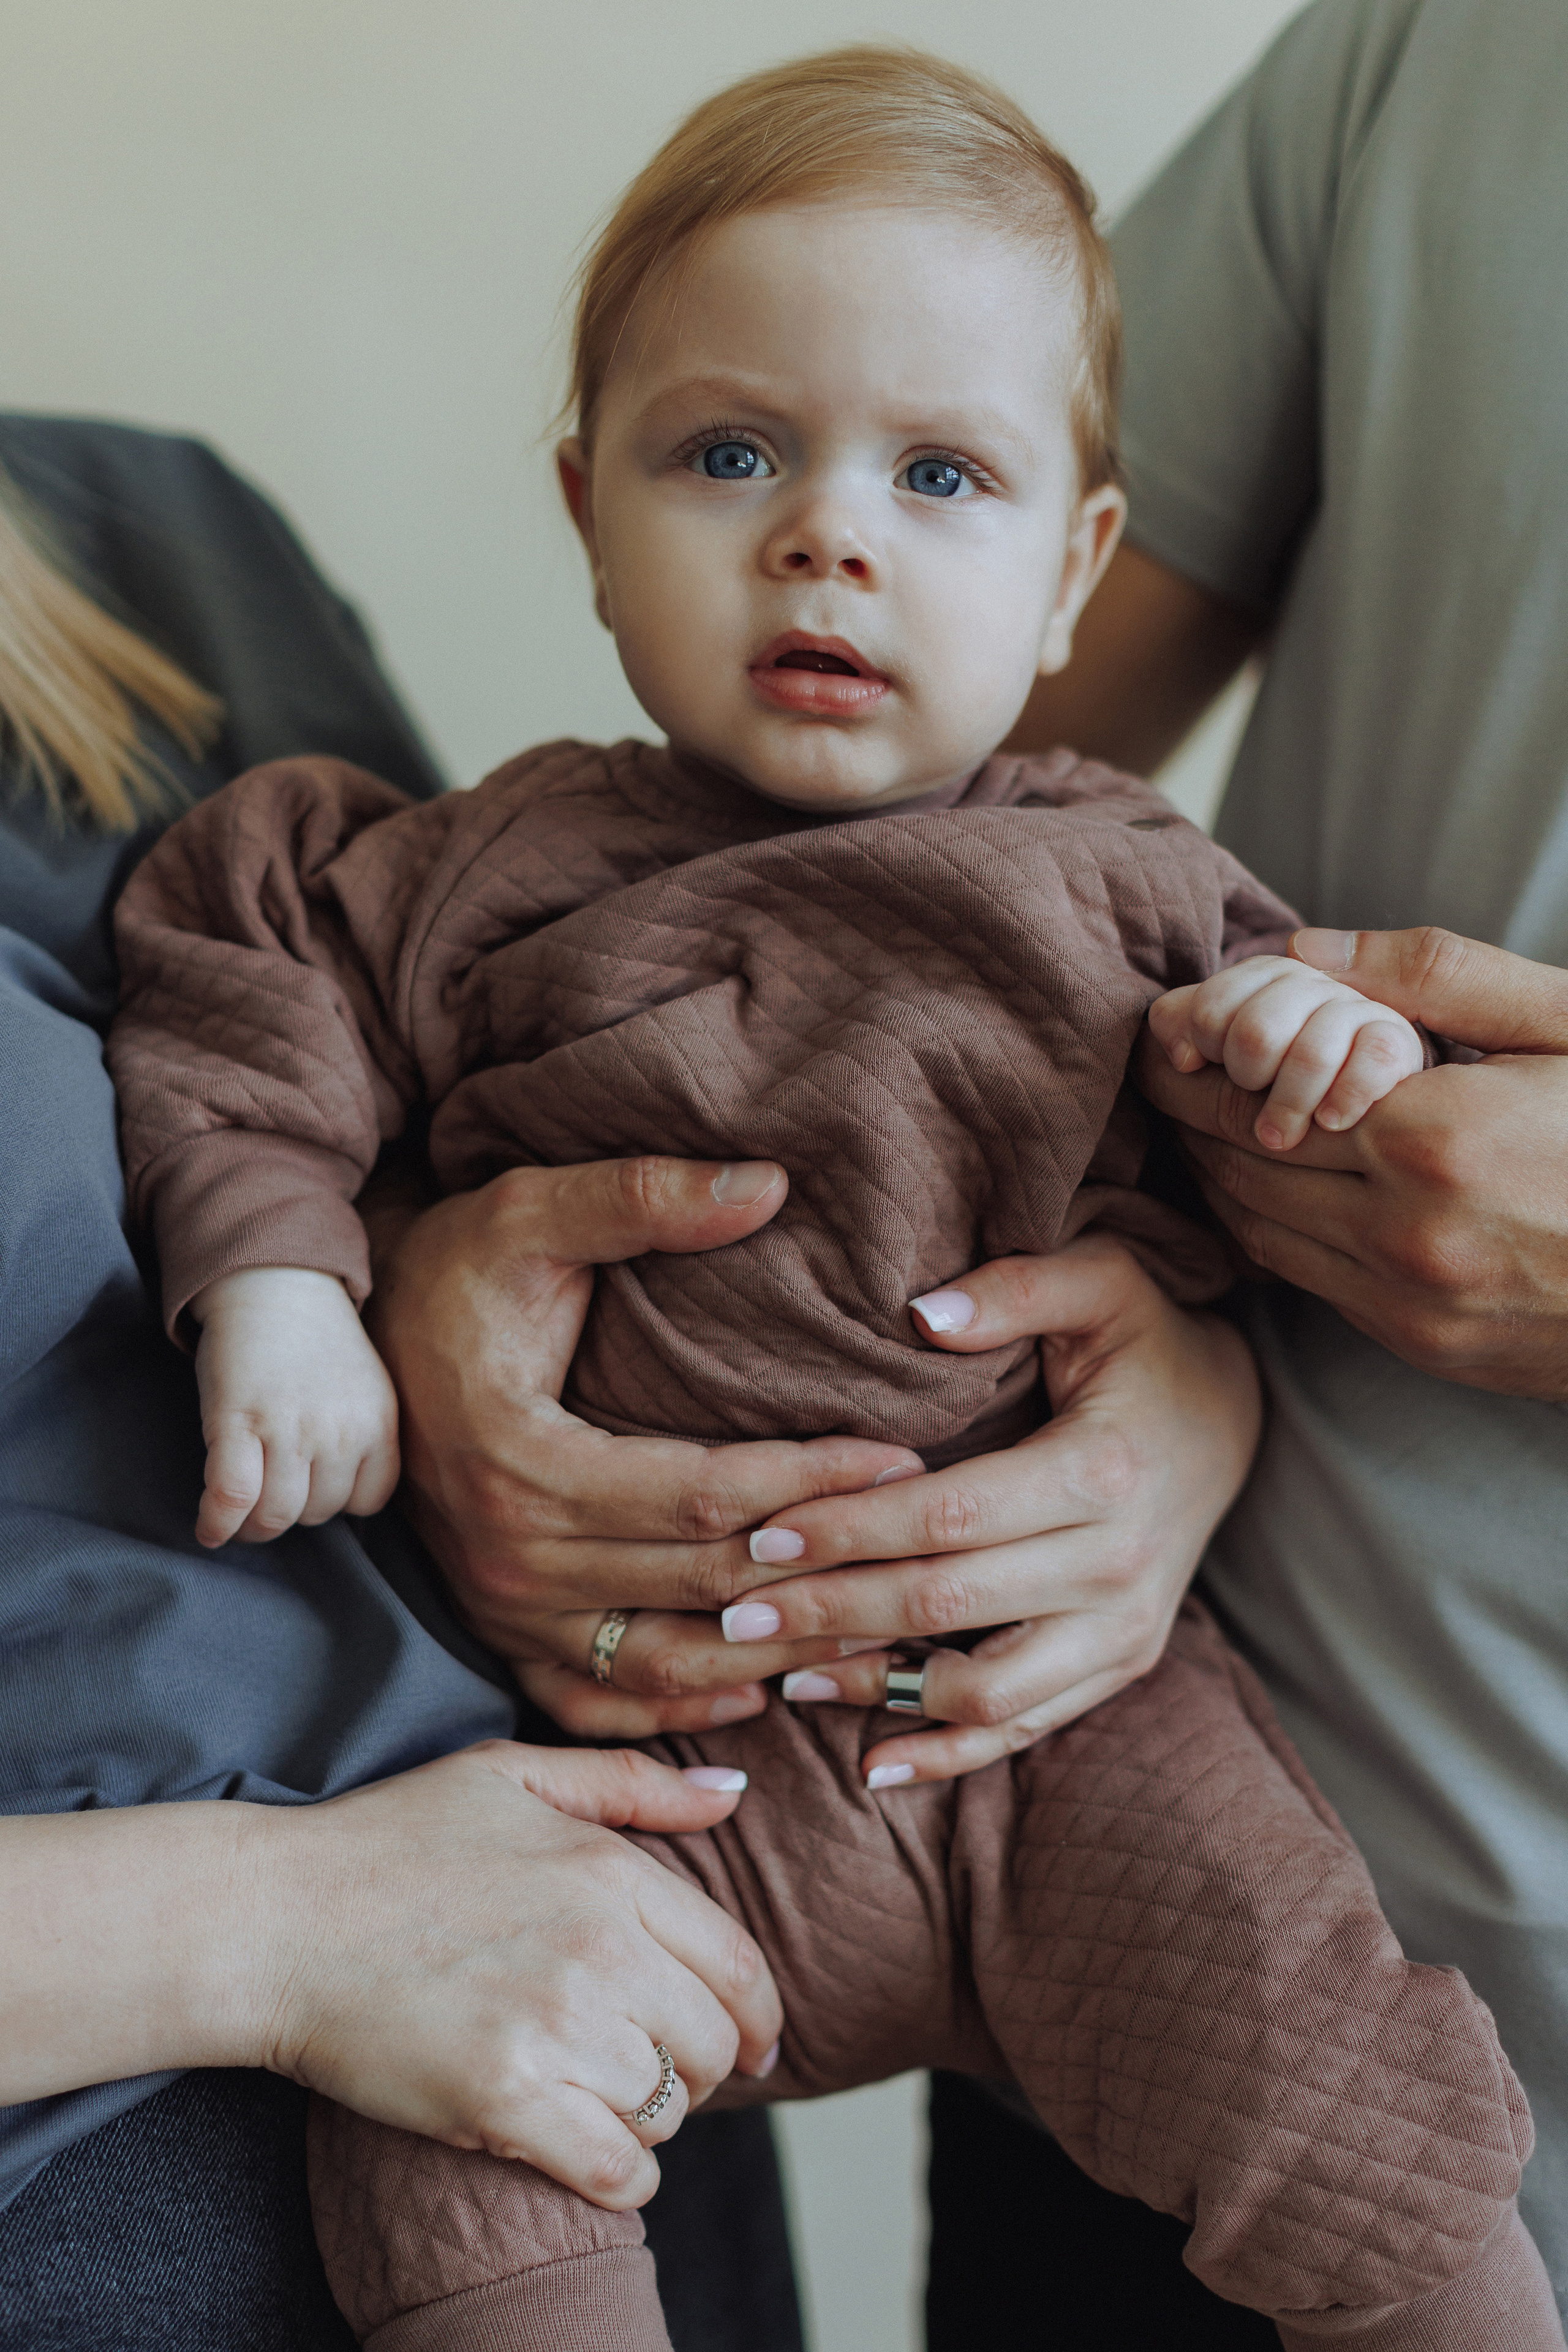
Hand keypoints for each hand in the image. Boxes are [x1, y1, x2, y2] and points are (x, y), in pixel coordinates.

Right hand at [191, 1267, 399, 1545]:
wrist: (275, 1284)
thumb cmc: (315, 1342)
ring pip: (275, 1515)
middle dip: (293, 1510)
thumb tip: (339, 1498)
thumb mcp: (365, 1388)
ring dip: (253, 1525)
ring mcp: (290, 1428)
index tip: (314, 1486)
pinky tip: (209, 1529)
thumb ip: (362, 1438)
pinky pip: (232, 1497)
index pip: (368, 1502)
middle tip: (270, 1489)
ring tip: (240, 1512)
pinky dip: (217, 1523)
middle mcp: (341, 1430)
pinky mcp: (238, 1422)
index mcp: (378, 1422)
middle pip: (317, 1513)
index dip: (337, 1500)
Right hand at [252, 1742, 777, 2206]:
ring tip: (607, 2099)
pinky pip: (613, 2168)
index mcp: (609, 1869)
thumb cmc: (389, 1842)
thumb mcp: (511, 1775)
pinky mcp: (502, 2098)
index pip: (737, 1965)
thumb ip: (631, 1784)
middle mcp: (599, 1946)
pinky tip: (599, 2160)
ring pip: (666, 2109)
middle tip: (661, 2070)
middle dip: (704, 2068)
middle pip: (712, 2044)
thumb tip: (732, 1790)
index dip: (758, 2016)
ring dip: (651, 2118)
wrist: (277, 1919)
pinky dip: (621, 2177)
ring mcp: (553, 2024)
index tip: (753, 2043)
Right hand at [364, 1155, 920, 1735]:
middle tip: (922, 1547)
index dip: (811, 1480)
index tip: (905, 1457)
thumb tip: (768, 1183)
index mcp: (520, 1460)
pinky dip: (681, 1710)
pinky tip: (760, 1695)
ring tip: (873, 1627)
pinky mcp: (498, 1635)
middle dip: (822, 1569)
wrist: (359, 1340)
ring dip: (775, 1654)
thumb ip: (643, 1196)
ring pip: (668, 1661)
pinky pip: (598, 1703)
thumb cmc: (456, 1270)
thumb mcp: (533, 1211)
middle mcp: (509, 1557)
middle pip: (702, 1587)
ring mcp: (500, 1609)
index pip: (704, 1494)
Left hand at [715, 1236, 1260, 1783]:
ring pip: (986, 1691)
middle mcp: (1120, 1566)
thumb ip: (1015, 1287)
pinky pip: (1028, 1728)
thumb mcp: (1103, 1281)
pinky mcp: (1122, 1664)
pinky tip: (871, 1762)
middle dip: (832, 1612)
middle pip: (948, 1606)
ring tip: (786, 1675)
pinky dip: (949, 1752)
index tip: (762, 1534)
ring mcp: (1127, 1629)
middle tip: (736, 1614)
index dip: (850, 1529)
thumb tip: (920, 1315)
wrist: (1232, 1420)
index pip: (949, 1516)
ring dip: (878, 1691)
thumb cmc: (1146, 1342)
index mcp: (1102, 1471)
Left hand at [1137, 924, 1567, 1396]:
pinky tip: (1272, 1185)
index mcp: (1434, 1137)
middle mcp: (1404, 1230)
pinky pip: (1304, 1279)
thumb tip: (1306, 949)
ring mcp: (1408, 1301)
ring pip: (1256, 1231)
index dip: (1194, 1062)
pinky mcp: (1420, 1345)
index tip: (1170, 1030)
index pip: (1253, 1095)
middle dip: (1194, 1114)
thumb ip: (1437, 977)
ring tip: (1208, 1121)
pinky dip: (1269, 1229)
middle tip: (1169, 1069)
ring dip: (1220, 1175)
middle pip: (1238, 1165)